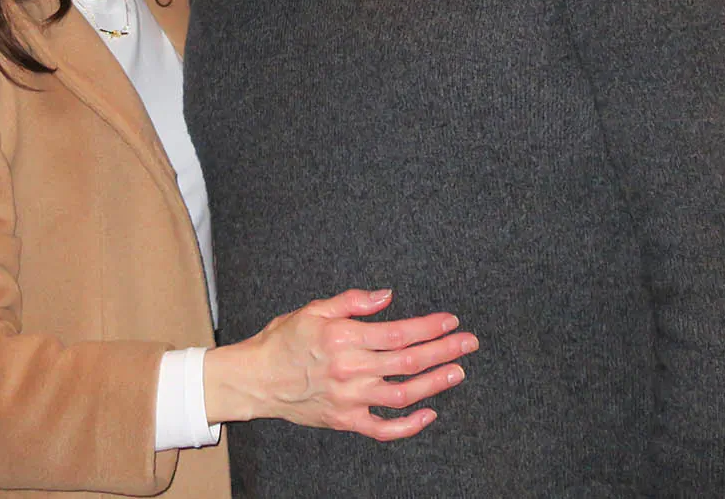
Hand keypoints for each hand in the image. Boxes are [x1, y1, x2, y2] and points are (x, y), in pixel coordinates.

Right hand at [202, 288, 477, 441]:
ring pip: (402, 394)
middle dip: (443, 350)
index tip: (451, 321)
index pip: (398, 332)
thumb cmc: (283, 340)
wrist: (255, 379)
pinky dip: (409, 425)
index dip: (428, 327)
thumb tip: (387, 295)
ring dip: (435, 383)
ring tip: (457, 372)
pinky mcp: (345, 420)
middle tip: (469, 343)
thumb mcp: (314, 309)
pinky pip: (383, 428)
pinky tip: (429, 414)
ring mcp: (349, 398)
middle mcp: (350, 368)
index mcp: (343, 337)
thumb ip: (352, 301)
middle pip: (408, 361)